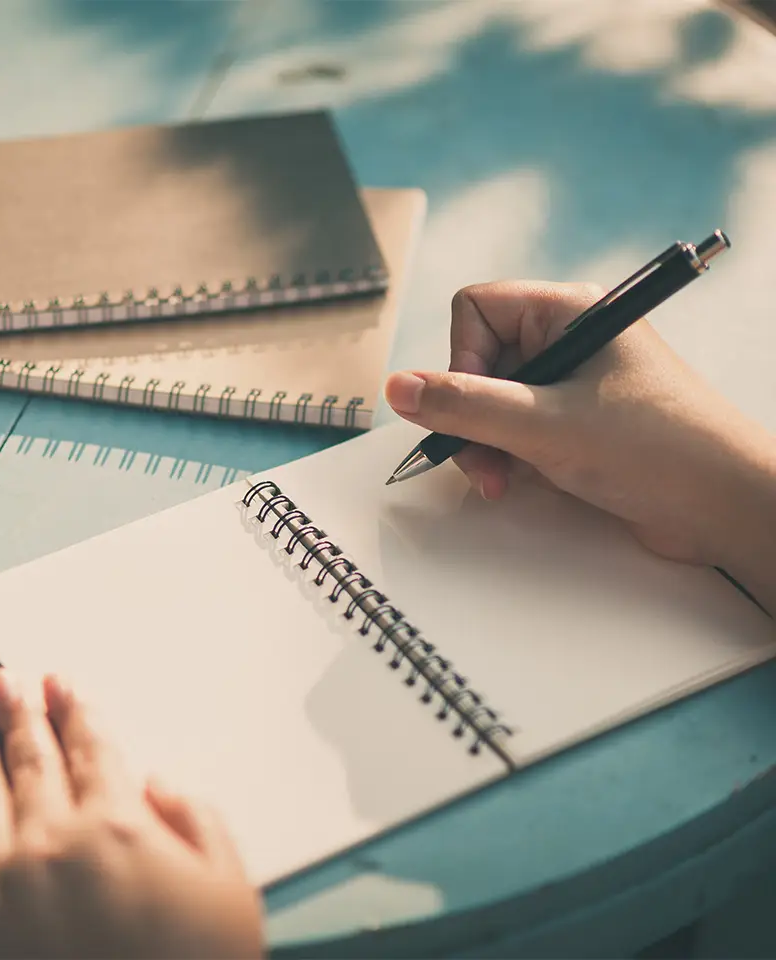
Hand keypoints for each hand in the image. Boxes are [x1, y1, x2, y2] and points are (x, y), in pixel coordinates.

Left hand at [0, 669, 262, 958]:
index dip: (74, 710)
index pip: (90, 747)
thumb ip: (199, 820)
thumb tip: (153, 781)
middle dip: (20, 714)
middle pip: (32, 759)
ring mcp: (0, 884)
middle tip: (6, 680)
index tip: (57, 682)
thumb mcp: (230, 886)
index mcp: (117, 824)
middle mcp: (52, 841)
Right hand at [384, 281, 775, 590]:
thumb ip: (465, 407)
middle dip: (470, 416)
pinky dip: (506, 456)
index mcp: (569, 312)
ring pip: (492, 401)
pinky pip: (516, 428)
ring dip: (485, 444)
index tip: (472, 407)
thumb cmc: (660, 449)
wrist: (727, 508)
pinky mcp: (576, 423)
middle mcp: (569, 340)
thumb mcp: (546, 426)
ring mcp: (572, 383)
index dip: (460, 360)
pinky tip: (517, 482)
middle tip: (481, 461)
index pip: (477, 310)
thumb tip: (397, 387)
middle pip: (479, 361)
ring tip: (500, 480)